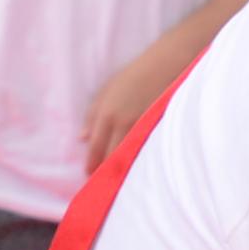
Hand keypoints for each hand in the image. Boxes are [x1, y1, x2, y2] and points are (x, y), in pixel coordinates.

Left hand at [80, 53, 168, 171]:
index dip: (92, 163)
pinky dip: (142, 157)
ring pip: (130, 155)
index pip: (95, 147)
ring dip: (124, 168)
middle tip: (104, 185)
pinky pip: (147, 148)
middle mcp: (123, 123)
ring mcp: (143, 126)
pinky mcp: (159, 127)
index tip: (90, 175)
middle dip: (107, 171)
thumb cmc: (135, 74)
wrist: (166, 64)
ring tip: (121, 181)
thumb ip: (92, 113)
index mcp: (107, 114)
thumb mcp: (107, 89)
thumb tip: (82, 138)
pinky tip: (142, 165)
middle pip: (112, 155)